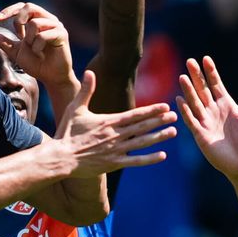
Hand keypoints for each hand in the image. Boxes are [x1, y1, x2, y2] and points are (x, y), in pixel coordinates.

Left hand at [0, 2, 75, 88]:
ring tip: (34, 50)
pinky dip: (37, 46)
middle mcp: (48, 19)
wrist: (51, 77)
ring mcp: (56, 25)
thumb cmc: (36, 63)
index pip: (22, 6)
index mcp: (37, 19)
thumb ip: (2, 41)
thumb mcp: (15, 51)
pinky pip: (44, 35)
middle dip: (19, 19)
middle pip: (30, 6)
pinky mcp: (62, 34)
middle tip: (18, 35)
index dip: (9, 10)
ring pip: (35, 23)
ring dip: (29, 39)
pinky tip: (40, 53)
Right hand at [55, 71, 176, 174]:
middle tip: (175, 116)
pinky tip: (162, 155)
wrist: (61, 157)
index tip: (165, 106)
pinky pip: (135, 161)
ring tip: (173, 132)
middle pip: (142, 127)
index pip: (135, 114)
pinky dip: (149, 159)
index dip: (151, 110)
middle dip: (160, 120)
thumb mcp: (75, 109)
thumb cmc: (67, 133)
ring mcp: (116, 150)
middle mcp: (116, 135)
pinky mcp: (114, 164)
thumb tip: (90, 72)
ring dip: (159, 137)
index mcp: (109, 121)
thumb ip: (86, 91)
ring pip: (142, 143)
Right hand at [176, 56, 237, 177]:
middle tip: (190, 61)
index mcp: (226, 105)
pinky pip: (191, 121)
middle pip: (203, 90)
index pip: (216, 85)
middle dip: (196, 76)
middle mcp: (214, 111)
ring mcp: (206, 122)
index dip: (211, 72)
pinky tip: (180, 100)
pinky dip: (186, 111)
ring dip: (189, 91)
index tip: (206, 59)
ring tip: (183, 77)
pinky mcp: (201, 135)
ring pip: (195, 103)